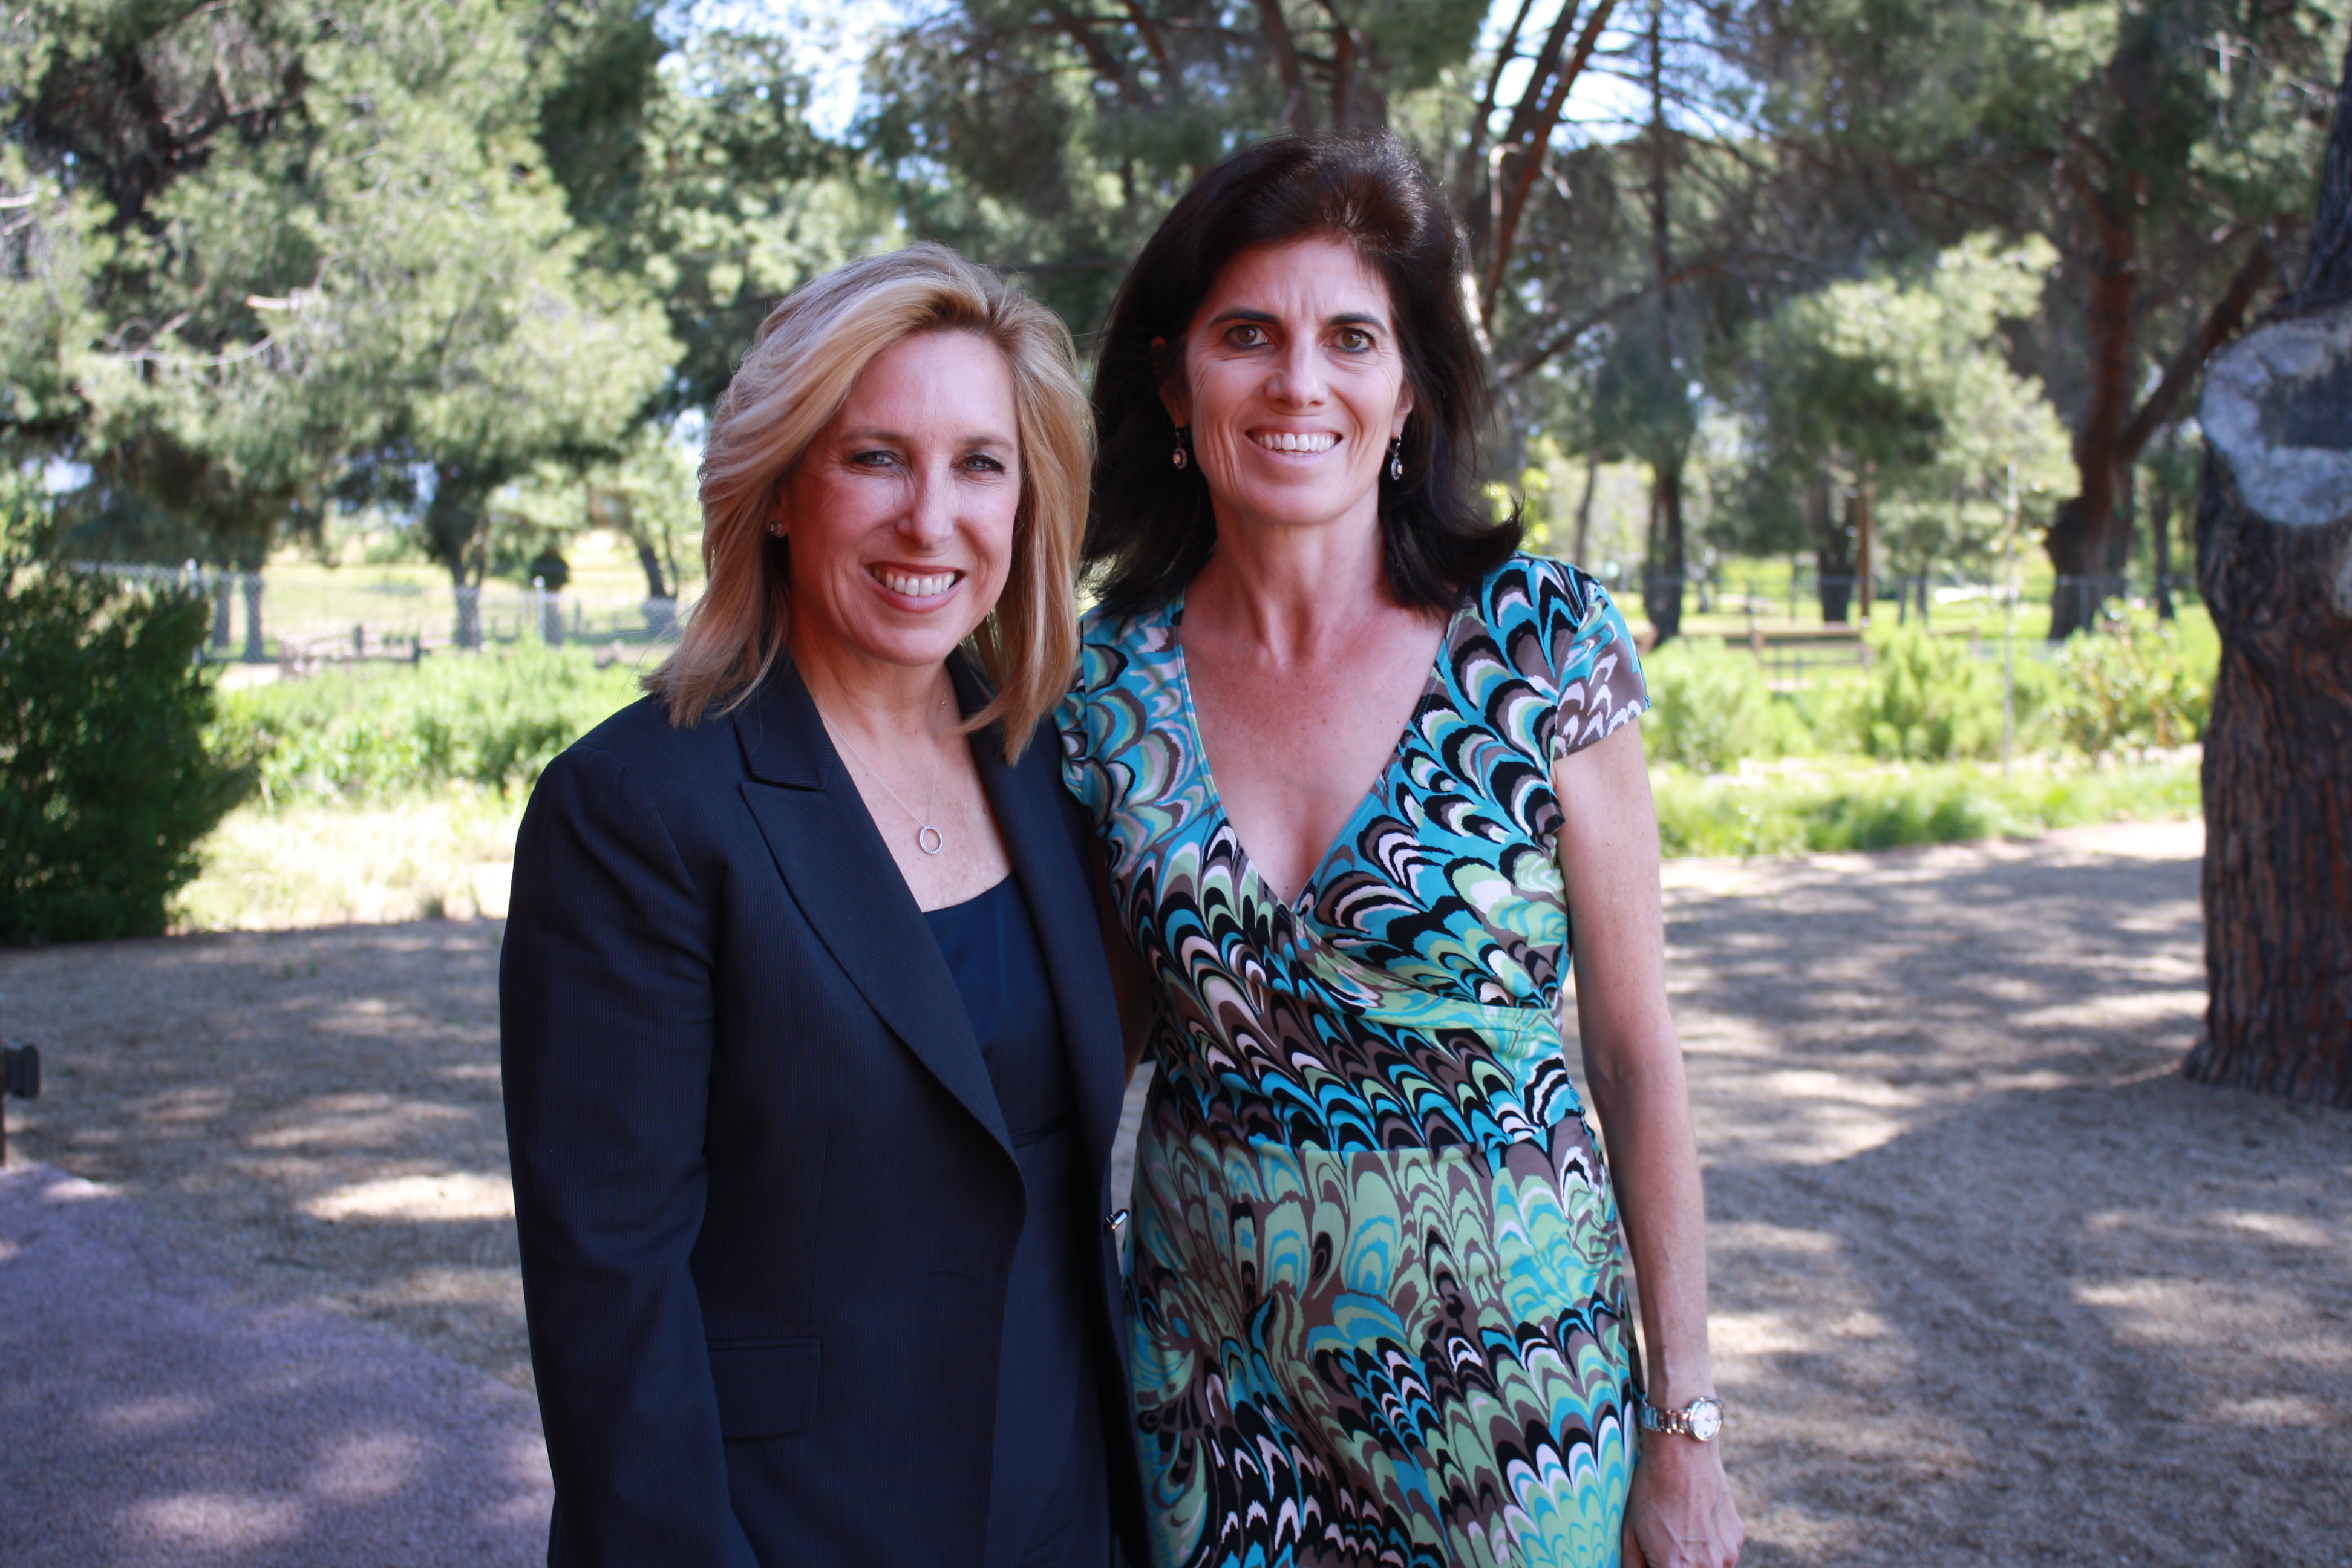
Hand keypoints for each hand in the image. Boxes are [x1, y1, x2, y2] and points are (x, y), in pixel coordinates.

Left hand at [1622, 1430, 1742, 1567]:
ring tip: (1680, 1531)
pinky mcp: (1737, 1538)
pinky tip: (1695, 1522)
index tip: (1652, 1558)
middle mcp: (1706, 1567)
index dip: (1657, 1567)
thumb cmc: (1651, 1490)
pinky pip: (1723, 1554)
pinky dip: (1710, 1547)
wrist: (1683, 1453)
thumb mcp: (1630, 1532)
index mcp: (1675, 1567)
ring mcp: (1726, 1554)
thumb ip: (1633, 1565)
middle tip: (1664, 1546)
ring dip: (1696, 1562)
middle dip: (1676, 1565)